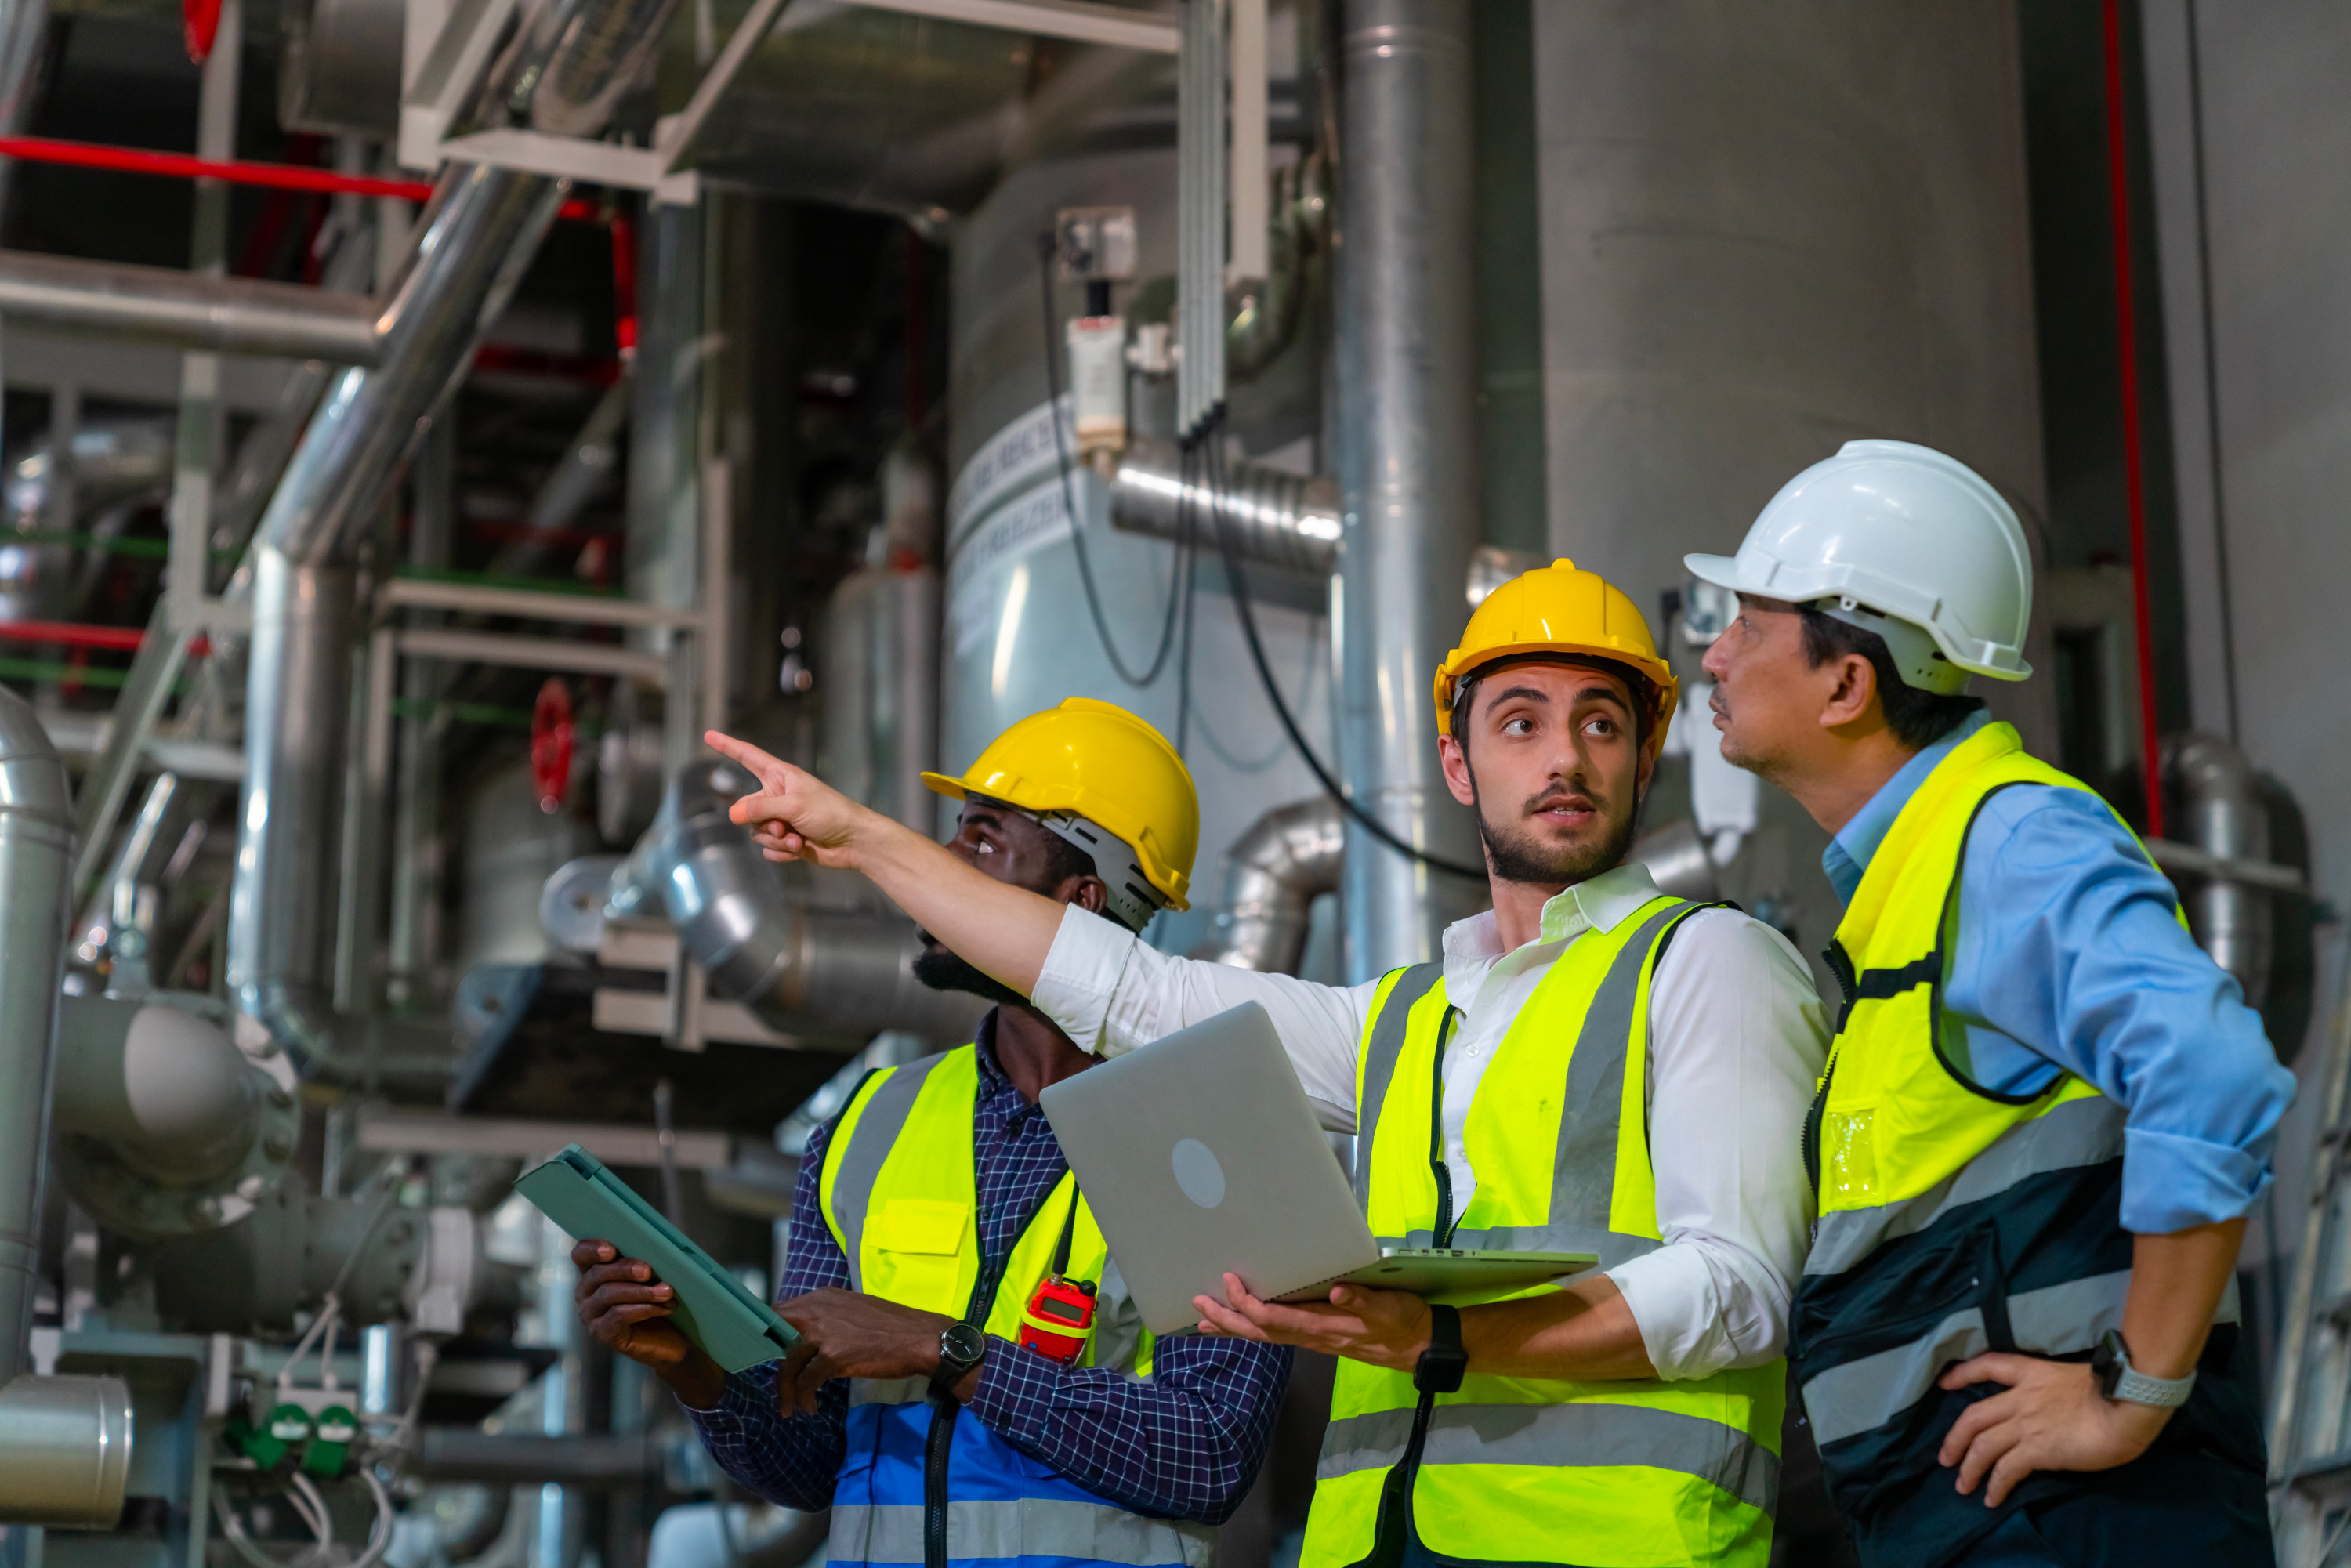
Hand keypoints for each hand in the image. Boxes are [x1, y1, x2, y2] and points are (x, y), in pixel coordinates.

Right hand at [572, 1239, 723, 1407]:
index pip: (581, 1254)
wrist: (668, 1340)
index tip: (611, 1249)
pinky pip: (618, 1315)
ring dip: (641, 1291)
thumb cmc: (657, 1300)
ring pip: (609, 1294)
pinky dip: (643, 1309)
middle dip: (625, 1269)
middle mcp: (585, 1292)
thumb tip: (655, 1247)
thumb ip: (643, 1261)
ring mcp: (590, 1314)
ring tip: (667, 1291)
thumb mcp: (650, 1277)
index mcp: (593, 1271)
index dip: (592, 1248)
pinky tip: (663, 1308)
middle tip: (648, 1271)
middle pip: (598, 1273)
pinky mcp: (601, 1333)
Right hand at [705, 731, 873, 867]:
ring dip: (776, 840)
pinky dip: (782, 852)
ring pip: (756, 832)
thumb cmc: (831, 813)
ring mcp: (781, 818)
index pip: (748, 757)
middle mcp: (777, 795)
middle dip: (762, 822)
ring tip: (798, 839)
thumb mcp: (794, 805)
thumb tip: (732, 814)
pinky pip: (768, 849)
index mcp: (780, 777)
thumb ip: (761, 808)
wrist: (853, 842)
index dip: (727, 746)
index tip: (709, 735)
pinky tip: (800, 850)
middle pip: (745, 809)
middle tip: (785, 827)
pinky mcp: (786, 840)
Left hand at [773, 1288, 976, 1414]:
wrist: (920, 1339)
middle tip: (774, 1382)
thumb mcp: (853, 1311)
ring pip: (788, 1362)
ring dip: (785, 1389)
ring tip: (789, 1407)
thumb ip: (828, 1317)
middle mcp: (818, 1309)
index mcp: (822, 1297)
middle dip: (767, 1361)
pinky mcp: (834, 1355)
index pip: (779, 1312)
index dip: (768, 1336)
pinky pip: (806, 1381)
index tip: (765, 1356)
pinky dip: (804, 1397)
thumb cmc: (891, 1326)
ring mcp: (825, 1332)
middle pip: (776, 1335)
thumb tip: (807, 1335)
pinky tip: (811, 1407)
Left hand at [1192, 1273, 1432, 1371]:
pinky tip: (1242, 1325)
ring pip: (1264, 1337)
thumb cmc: (1403, 1321)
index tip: (1229, 1283)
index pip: (1275, 1319)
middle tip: (1198, 1305)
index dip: (1249, 1304)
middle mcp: (1312, 1337)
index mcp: (1324, 1326)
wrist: (1418, 1345)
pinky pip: (1276, 1337)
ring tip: (1205, 1319)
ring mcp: (1313, 1340)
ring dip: (1234, 1327)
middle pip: (1260, 1333)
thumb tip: (1338, 1292)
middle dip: (1228, 1319)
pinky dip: (1253, 1330)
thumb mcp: (1389, 1307)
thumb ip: (1363, 1300)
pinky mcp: (1318, 1337)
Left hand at [1936, 1353, 2172, 1507]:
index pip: (1988, 1365)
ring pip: (1982, 1446)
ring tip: (1962, 1486)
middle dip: (1954, 1438)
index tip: (1945, 1383)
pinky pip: (2005, 1470)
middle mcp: (2021, 1397)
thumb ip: (2054, 1391)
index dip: (1963, 1373)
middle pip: (1973, 1416)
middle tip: (1945, 1458)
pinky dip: (1994, 1485)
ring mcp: (2026, 1424)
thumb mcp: (2074, 1379)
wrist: (2127, 1405)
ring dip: (1968, 1468)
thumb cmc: (2113, 1392)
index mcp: (2032, 1373)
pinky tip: (1991, 1499)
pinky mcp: (2036, 1449)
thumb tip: (2054, 1406)